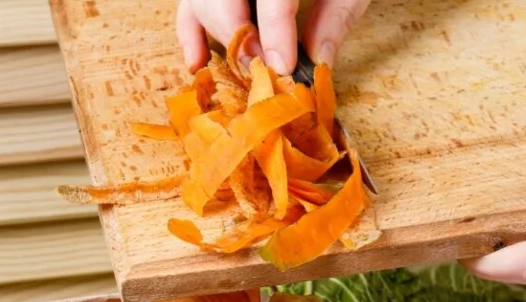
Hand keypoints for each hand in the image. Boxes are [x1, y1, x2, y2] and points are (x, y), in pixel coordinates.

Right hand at [176, 0, 371, 74]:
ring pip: (199, 2)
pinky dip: (191, 34)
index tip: (283, 68)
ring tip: (245, 66)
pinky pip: (189, 4)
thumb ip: (336, 16)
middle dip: (240, 40)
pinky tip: (199, 63)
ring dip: (218, 38)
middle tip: (263, 70)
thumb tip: (318, 62)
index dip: (275, 35)